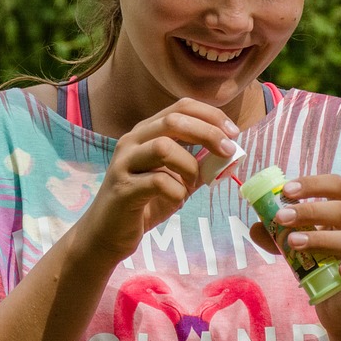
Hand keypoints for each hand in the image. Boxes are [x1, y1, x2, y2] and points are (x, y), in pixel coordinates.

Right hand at [77, 98, 241, 262]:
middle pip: (173, 120)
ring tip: (193, 185)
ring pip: (163, 146)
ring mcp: (124, 163)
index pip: (181, 107)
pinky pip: (159, 182)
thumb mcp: (176, 179)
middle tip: (228, 151)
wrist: (107, 233)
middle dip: (208, 133)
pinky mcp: (122, 189)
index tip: (233, 133)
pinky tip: (176, 200)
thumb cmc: (144, 203)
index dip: (210, 115)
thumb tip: (229, 154)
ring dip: (190, 165)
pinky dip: (177, 191)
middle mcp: (132, 141)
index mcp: (146, 132)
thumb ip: (198, 164)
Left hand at [247, 174, 340, 332]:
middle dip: (309, 211)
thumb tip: (255, 226)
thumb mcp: (299, 249)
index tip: (286, 190)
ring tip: (293, 243)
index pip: (337, 186)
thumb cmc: (324, 268)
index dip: (313, 184)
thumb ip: (279, 237)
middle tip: (281, 217)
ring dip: (321, 239)